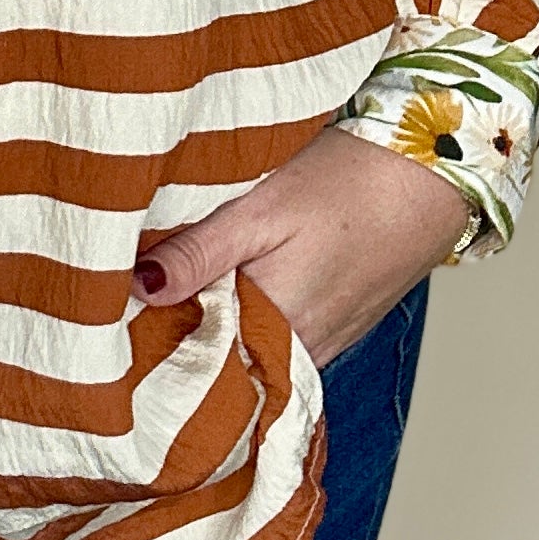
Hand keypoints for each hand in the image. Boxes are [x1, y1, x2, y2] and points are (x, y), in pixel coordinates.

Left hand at [134, 125, 470, 366]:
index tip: (106, 324)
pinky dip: (246, 325)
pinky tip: (225, 293)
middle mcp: (298, 352)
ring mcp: (321, 344)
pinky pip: (276, 344)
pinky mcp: (335, 328)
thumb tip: (135, 288)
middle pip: (217, 364)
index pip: (191, 361)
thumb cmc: (350, 185)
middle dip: (172, 342)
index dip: (145, 342)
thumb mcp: (261, 210)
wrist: (432, 176)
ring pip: (247, 354)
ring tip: (165, 300)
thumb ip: (199, 253)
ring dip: (209, 332)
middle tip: (122, 312)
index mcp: (272, 327)